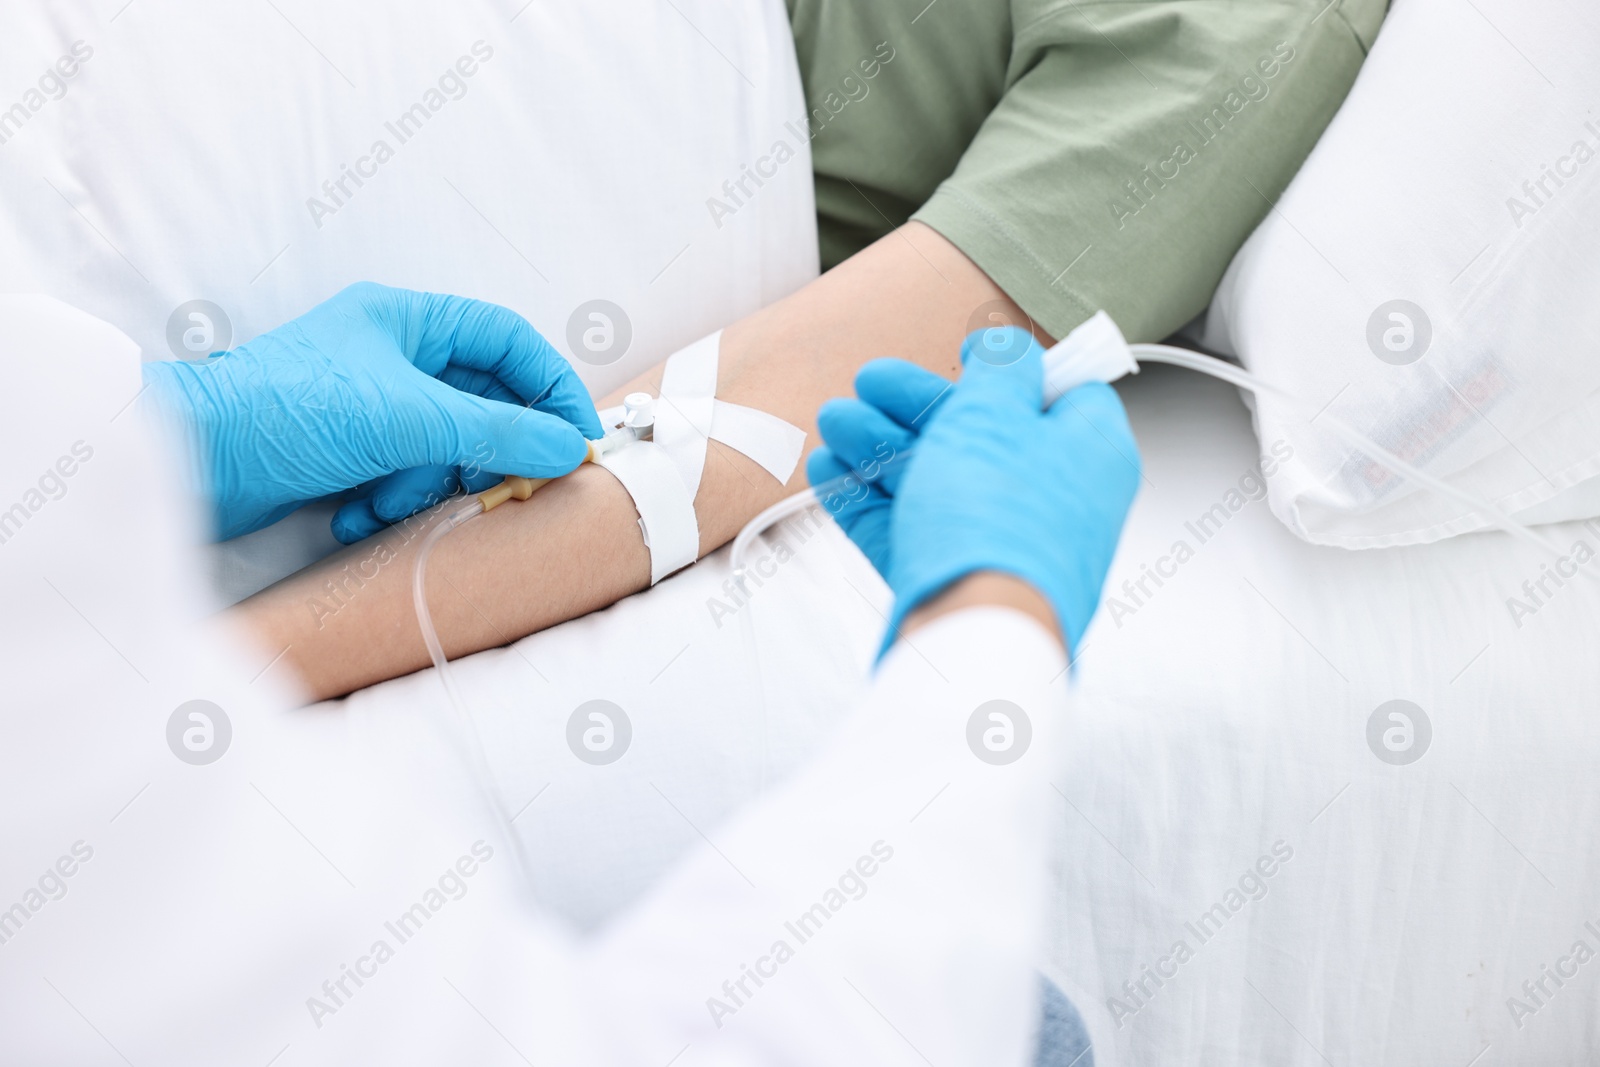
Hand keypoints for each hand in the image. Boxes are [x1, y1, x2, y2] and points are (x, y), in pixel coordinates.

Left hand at [143, 282, 602, 540]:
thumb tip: (568, 448)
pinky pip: (402, 477)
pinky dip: (388, 502)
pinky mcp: (346, 454)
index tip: (581, 435)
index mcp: (407, 320)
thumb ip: (497, 433)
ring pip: (443, 448)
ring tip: (393, 500)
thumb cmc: (288, 411)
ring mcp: (369, 406)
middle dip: (487, 449)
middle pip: (480, 400)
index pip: (508, 339)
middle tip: (513, 484)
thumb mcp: (410, 419)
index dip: (552, 383)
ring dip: (425, 484)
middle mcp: (393, 356)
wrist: (188, 463)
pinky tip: (357, 515)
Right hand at [807, 327, 1140, 653]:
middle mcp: (1048, 498)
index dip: (1010, 370)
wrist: (974, 637)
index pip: (1059, 394)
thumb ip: (1001, 369)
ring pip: (935, 480)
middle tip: (867, 382)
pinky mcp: (954, 580)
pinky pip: (908, 528)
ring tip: (832, 422)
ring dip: (878, 445)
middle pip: (978, 435)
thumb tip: (1004, 345)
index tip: (967, 354)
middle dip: (912, 407)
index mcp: (1086, 453)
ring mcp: (999, 543)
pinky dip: (867, 498)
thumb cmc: (999, 527)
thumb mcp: (998, 416)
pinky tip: (829, 474)